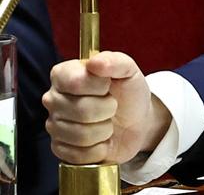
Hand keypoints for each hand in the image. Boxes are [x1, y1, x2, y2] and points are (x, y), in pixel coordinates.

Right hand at [43, 52, 169, 164]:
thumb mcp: (129, 71)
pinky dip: (99, 149)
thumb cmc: (129, 93)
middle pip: (80, 110)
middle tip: (112, 105)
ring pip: (81, 135)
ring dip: (105, 130)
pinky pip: (80, 154)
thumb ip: (115, 61)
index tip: (109, 85)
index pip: (74, 82)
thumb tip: (95, 62)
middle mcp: (53, 99)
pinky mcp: (60, 149)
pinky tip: (101, 139)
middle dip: (108, 109)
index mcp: (63, 75)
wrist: (137, 121)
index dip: (99, 86)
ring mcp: (54, 125)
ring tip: (107, 122)